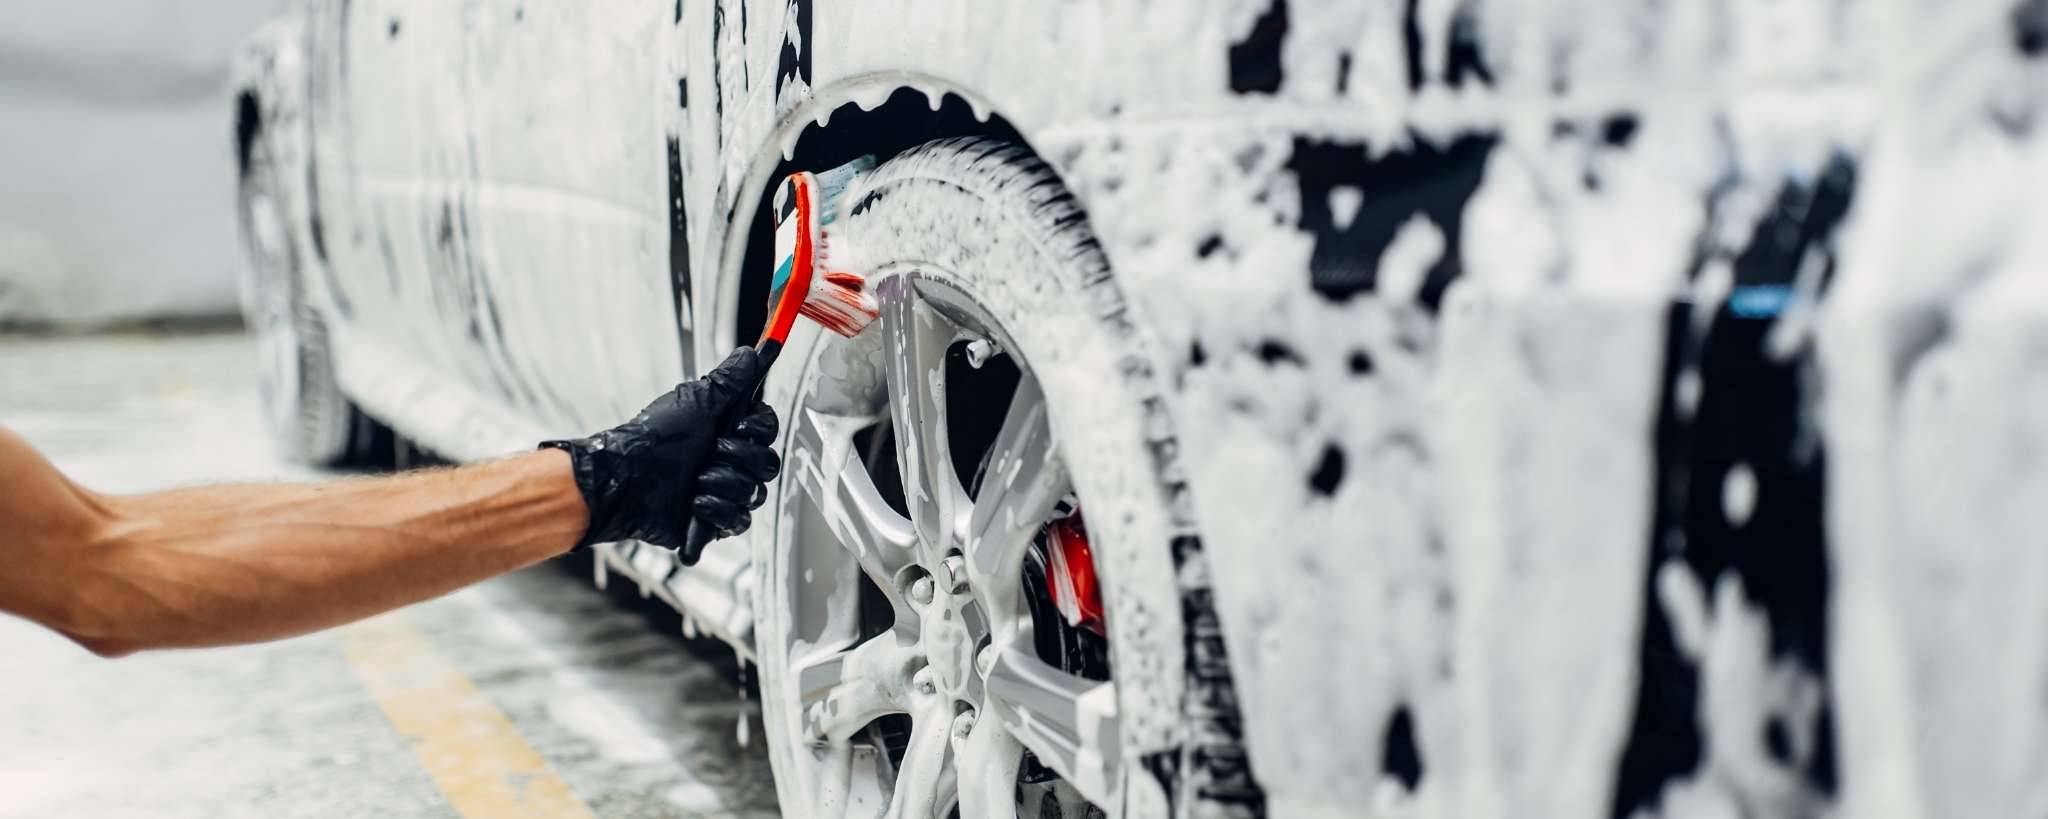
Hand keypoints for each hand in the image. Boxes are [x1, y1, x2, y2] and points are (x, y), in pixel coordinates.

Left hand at [542, 348, 781, 550]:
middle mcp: (728, 461)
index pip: (767, 430)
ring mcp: (723, 492)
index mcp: (726, 431)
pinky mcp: (714, 522)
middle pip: (768, 464)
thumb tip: (749, 354)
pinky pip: (739, 520)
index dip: (759, 431)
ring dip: (724, 484)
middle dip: (739, 458)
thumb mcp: (695, 402)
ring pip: (755, 493)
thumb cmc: (653, 440)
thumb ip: (729, 380)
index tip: (741, 427)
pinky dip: (717, 510)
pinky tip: (695, 503)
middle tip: (712, 452)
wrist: (626, 481)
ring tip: (696, 480)